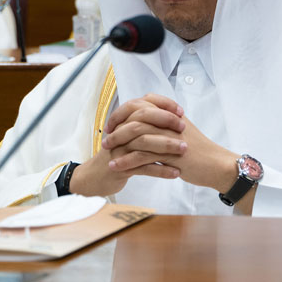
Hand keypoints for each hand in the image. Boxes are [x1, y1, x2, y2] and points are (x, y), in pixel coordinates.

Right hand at [69, 94, 185, 196]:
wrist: (97, 177)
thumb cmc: (119, 156)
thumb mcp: (129, 137)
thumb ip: (144, 124)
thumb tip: (170, 115)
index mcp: (124, 121)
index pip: (144, 104)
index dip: (163, 105)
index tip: (180, 112)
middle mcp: (120, 132)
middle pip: (144, 119)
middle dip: (166, 122)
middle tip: (184, 129)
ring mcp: (119, 149)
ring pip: (144, 143)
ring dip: (166, 146)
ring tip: (184, 150)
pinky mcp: (120, 167)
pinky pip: (143, 167)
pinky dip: (161, 170)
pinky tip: (175, 173)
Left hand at [104, 112, 234, 194]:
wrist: (214, 164)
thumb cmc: (198, 149)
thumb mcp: (181, 130)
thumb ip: (164, 122)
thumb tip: (145, 119)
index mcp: (169, 113)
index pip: (140, 104)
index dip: (123, 112)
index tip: (112, 123)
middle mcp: (167, 121)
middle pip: (134, 116)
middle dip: (116, 127)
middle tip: (106, 138)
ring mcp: (168, 136)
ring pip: (135, 134)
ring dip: (118, 143)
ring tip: (107, 153)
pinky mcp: (169, 154)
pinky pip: (141, 155)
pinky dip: (125, 160)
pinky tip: (115, 166)